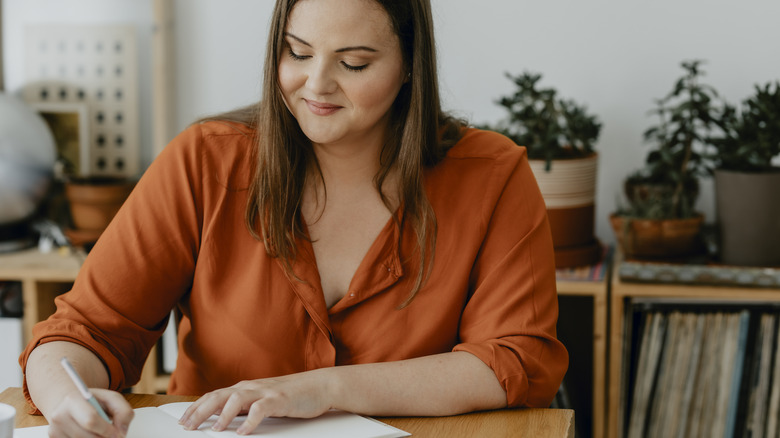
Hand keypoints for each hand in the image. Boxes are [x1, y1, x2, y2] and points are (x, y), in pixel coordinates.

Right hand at [46, 388, 133, 437]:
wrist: (69, 405)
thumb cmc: (92, 401)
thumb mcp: (111, 398)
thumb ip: (123, 411)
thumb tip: (122, 431)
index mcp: (72, 400)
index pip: (90, 420)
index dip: (106, 430)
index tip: (117, 433)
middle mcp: (59, 415)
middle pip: (86, 437)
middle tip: (111, 435)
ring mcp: (55, 430)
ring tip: (100, 432)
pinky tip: (90, 434)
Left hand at [179, 371, 332, 434]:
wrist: (320, 385)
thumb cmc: (293, 395)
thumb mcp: (263, 400)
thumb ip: (246, 407)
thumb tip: (225, 419)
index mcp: (245, 388)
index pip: (215, 395)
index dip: (196, 407)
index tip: (183, 420)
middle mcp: (251, 387)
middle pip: (219, 396)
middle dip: (200, 411)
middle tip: (187, 426)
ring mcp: (265, 392)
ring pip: (237, 399)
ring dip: (223, 415)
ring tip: (215, 429)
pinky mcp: (280, 399)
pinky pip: (261, 409)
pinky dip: (251, 421)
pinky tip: (244, 432)